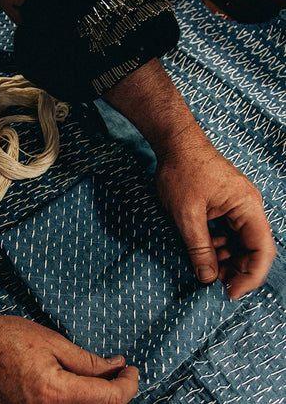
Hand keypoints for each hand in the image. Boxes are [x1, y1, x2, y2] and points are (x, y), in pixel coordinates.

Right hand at [0, 315, 138, 403]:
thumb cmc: (7, 338)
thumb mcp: (51, 341)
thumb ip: (86, 361)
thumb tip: (115, 366)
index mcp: (55, 394)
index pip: (108, 400)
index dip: (128, 385)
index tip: (133, 369)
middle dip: (116, 394)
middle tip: (120, 373)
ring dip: (96, 399)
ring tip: (102, 378)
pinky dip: (76, 402)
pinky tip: (79, 386)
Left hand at [103, 58, 275, 298]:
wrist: (175, 144)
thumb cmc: (181, 173)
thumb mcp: (186, 215)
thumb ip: (199, 248)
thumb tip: (208, 278)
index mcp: (248, 207)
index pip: (262, 250)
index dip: (250, 276)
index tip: (230, 293)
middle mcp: (248, 207)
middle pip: (254, 248)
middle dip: (237, 269)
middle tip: (214, 283)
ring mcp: (237, 206)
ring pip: (240, 242)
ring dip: (226, 258)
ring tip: (205, 268)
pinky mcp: (225, 205)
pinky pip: (228, 232)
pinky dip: (217, 245)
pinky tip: (202, 250)